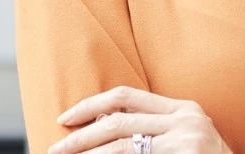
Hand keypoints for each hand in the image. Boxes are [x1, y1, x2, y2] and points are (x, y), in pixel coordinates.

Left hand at [49, 85, 230, 153]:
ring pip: (122, 147)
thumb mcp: (184, 138)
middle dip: (81, 137)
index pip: (125, 95)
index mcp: (184, 108)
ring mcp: (188, 143)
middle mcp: (187, 121)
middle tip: (55, 149)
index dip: (90, 104)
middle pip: (118, 122)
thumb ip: (151, 128)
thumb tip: (98, 124)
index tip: (65, 118)